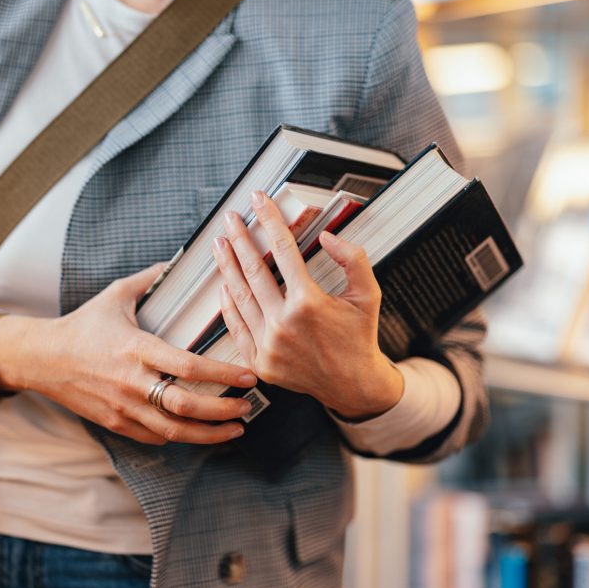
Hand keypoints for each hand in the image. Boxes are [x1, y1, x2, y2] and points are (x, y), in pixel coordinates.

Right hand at [0, 263, 257, 445]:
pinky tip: (199, 431)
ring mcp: (122, 407)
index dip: (222, 374)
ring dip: (209, 433)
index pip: (187, 366)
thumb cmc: (82, 325)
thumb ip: (149, 278)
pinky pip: (154, 437)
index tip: (248, 376)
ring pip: (173, 431)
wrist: (41, 358)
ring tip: (235, 429)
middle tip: (248, 407)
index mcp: (136, 348)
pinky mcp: (115, 423)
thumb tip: (177, 260)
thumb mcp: (115, 295)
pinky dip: (180, 437)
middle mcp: (131, 381)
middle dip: (223, 411)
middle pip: (185, 406)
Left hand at [211, 190, 403, 420]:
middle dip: (239, 240)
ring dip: (227, 267)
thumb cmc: (359, 338)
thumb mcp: (368, 294)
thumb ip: (353, 259)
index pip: (283, 251)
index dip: (270, 221)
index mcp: (309, 303)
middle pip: (254, 271)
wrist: (353, 385)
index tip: (259, 203)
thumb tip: (328, 237)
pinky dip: (229, 305)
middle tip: (230, 219)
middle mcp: (284, 323)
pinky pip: (237, 327)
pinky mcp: (260, 361)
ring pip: (240, 297)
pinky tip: (224, 286)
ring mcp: (268, 344)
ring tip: (220, 245)